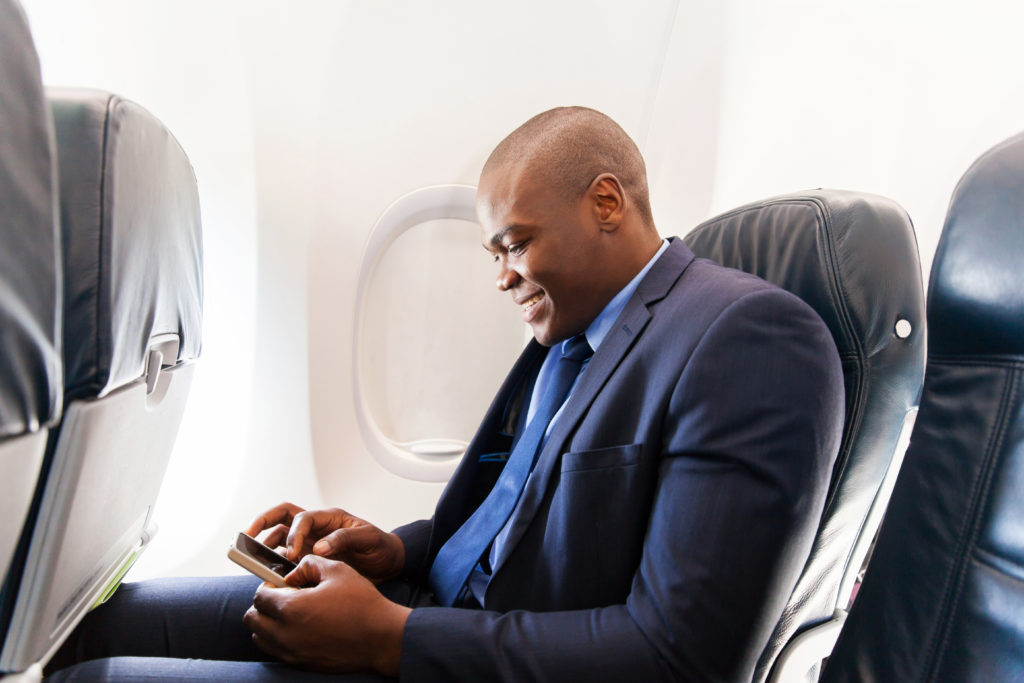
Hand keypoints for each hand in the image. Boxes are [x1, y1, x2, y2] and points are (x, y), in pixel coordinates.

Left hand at [244, 555, 410, 674]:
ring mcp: (291, 652)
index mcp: (291, 608)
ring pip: (260, 638)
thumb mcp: (337, 571)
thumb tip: (293, 572)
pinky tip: (300, 628)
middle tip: (283, 597)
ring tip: (290, 613)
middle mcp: (285, 634)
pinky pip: (275, 651)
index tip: (281, 582)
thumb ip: (309, 564)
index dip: (268, 585)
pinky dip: (278, 638)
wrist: (381, 638)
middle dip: (263, 605)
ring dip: (267, 623)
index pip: (259, 596)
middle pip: (252, 619)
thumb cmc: (362, 603)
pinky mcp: (300, 663)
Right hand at [246, 503, 404, 582]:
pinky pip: (286, 558)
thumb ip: (344, 538)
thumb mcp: (369, 538)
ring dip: (266, 546)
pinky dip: (276, 564)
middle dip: (262, 522)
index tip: (293, 553)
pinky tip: (271, 575)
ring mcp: (310, 543)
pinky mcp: (309, 560)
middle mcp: (316, 528)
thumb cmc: (380, 547)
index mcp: (329, 518)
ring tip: (256, 560)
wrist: (389, 564)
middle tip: (246, 536)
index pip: (302, 518)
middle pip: (282, 517)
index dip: (294, 533)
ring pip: (279, 538)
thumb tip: (317, 547)